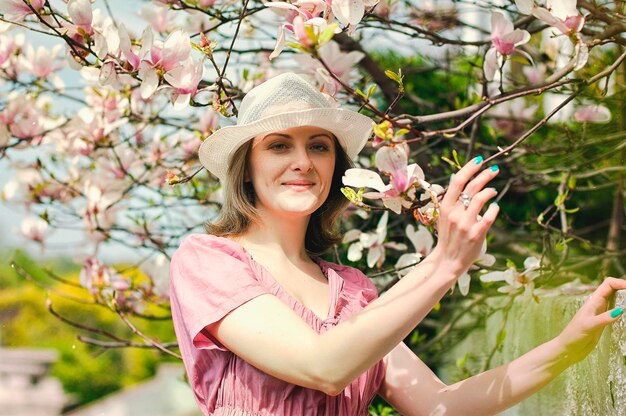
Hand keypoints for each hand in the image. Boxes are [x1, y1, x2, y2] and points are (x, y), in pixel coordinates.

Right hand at [429, 156, 499, 275]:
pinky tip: (495, 207)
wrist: (448, 260)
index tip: (479, 160)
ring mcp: (465, 224)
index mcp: (445, 207)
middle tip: (494, 170)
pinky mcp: (477, 234)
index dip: (469, 168)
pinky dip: (494, 209)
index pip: (457, 181)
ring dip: (490, 191)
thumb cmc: (448, 236)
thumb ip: (451, 200)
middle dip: (485, 175)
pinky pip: (489, 216)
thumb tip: (456, 178)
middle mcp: (455, 214)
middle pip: (471, 187)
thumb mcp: (444, 216)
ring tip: (494, 191)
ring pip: (480, 198)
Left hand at [555, 277, 625, 363]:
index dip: (620, 282)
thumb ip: (604, 318)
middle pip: (614, 290)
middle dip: (625, 289)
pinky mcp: (604, 323)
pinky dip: (624, 312)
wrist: (568, 348)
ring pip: (616, 301)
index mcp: (593, 301)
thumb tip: (620, 310)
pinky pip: (616, 313)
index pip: (608, 284)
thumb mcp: (589, 325)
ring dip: (625, 300)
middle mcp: (598, 305)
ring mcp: (601, 313)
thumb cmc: (574, 335)